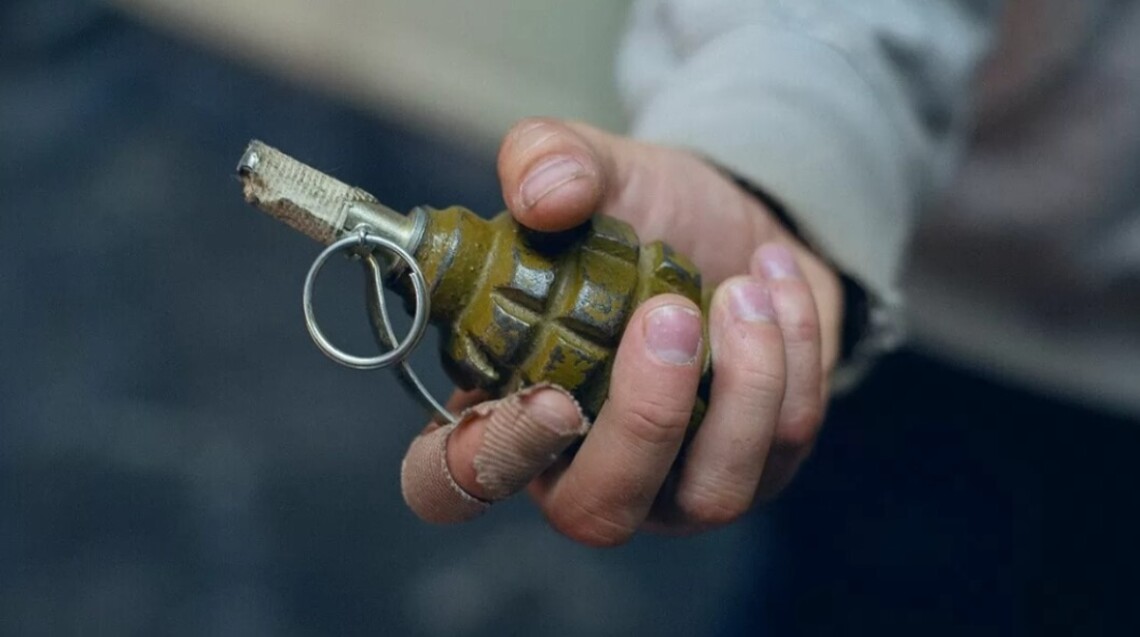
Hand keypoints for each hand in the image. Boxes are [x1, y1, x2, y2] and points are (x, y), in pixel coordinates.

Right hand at [401, 118, 843, 544]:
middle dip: (644, 419)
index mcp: (512, 408)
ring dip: (742, 386)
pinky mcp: (760, 467)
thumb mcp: (595, 165)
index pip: (457, 485)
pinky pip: (786, 441)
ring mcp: (679, 484)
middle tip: (671, 313)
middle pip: (598, 512)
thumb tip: (542, 196)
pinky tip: (776, 282)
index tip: (549, 397)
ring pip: (712, 494)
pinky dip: (794, 353)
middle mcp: (588, 466)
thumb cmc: (647, 215)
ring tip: (745, 289)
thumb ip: (546, 158)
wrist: (742, 223)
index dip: (489, 462)